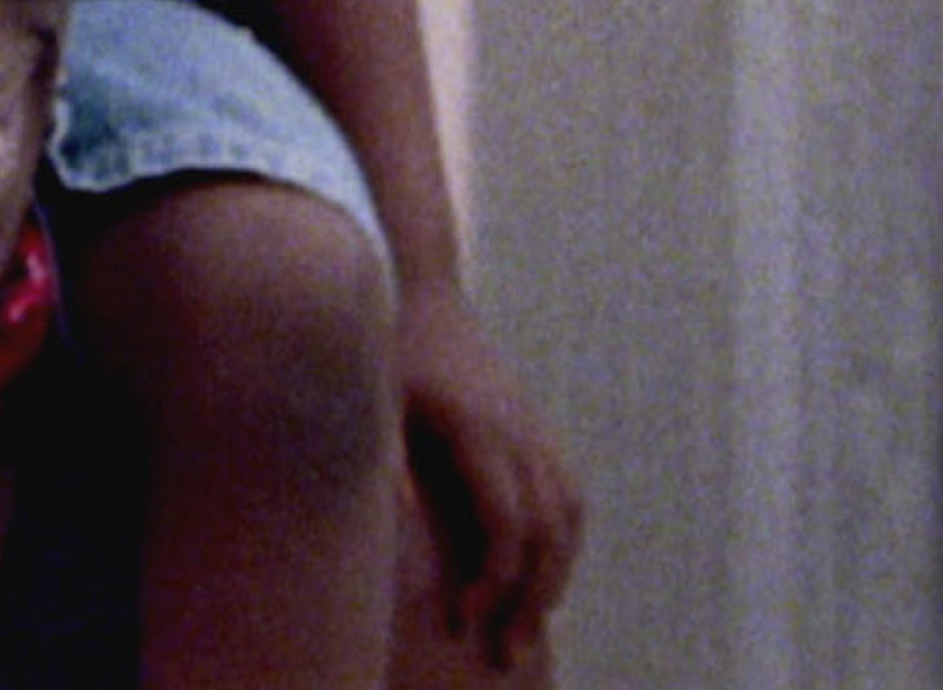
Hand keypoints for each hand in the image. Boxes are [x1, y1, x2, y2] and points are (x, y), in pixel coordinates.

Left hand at [397, 279, 585, 668]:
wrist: (419, 289)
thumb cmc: (386, 348)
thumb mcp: (372, 402)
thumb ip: (386, 466)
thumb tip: (395, 534)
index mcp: (480, 429)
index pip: (507, 526)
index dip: (493, 581)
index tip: (463, 618)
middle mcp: (520, 430)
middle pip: (548, 532)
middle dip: (532, 598)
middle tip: (507, 654)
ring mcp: (534, 424)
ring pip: (569, 514)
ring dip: (556, 574)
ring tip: (531, 624)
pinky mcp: (535, 422)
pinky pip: (569, 491)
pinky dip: (565, 539)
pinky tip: (543, 570)